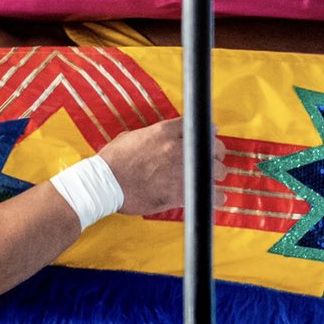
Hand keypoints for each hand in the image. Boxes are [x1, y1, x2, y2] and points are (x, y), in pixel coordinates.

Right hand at [102, 120, 227, 214]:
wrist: (106, 182)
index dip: (208, 131)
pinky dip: (216, 197)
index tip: (212, 134)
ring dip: (217, 174)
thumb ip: (153, 137)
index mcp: (164, 131)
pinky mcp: (180, 192)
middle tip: (215, 159)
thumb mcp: (133, 137)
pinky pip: (209, 194)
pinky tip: (217, 198)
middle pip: (212, 146)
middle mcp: (176, 148)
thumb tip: (159, 141)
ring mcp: (180, 170)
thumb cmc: (114, 160)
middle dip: (216, 153)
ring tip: (215, 178)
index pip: (196, 125)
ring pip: (216, 170)